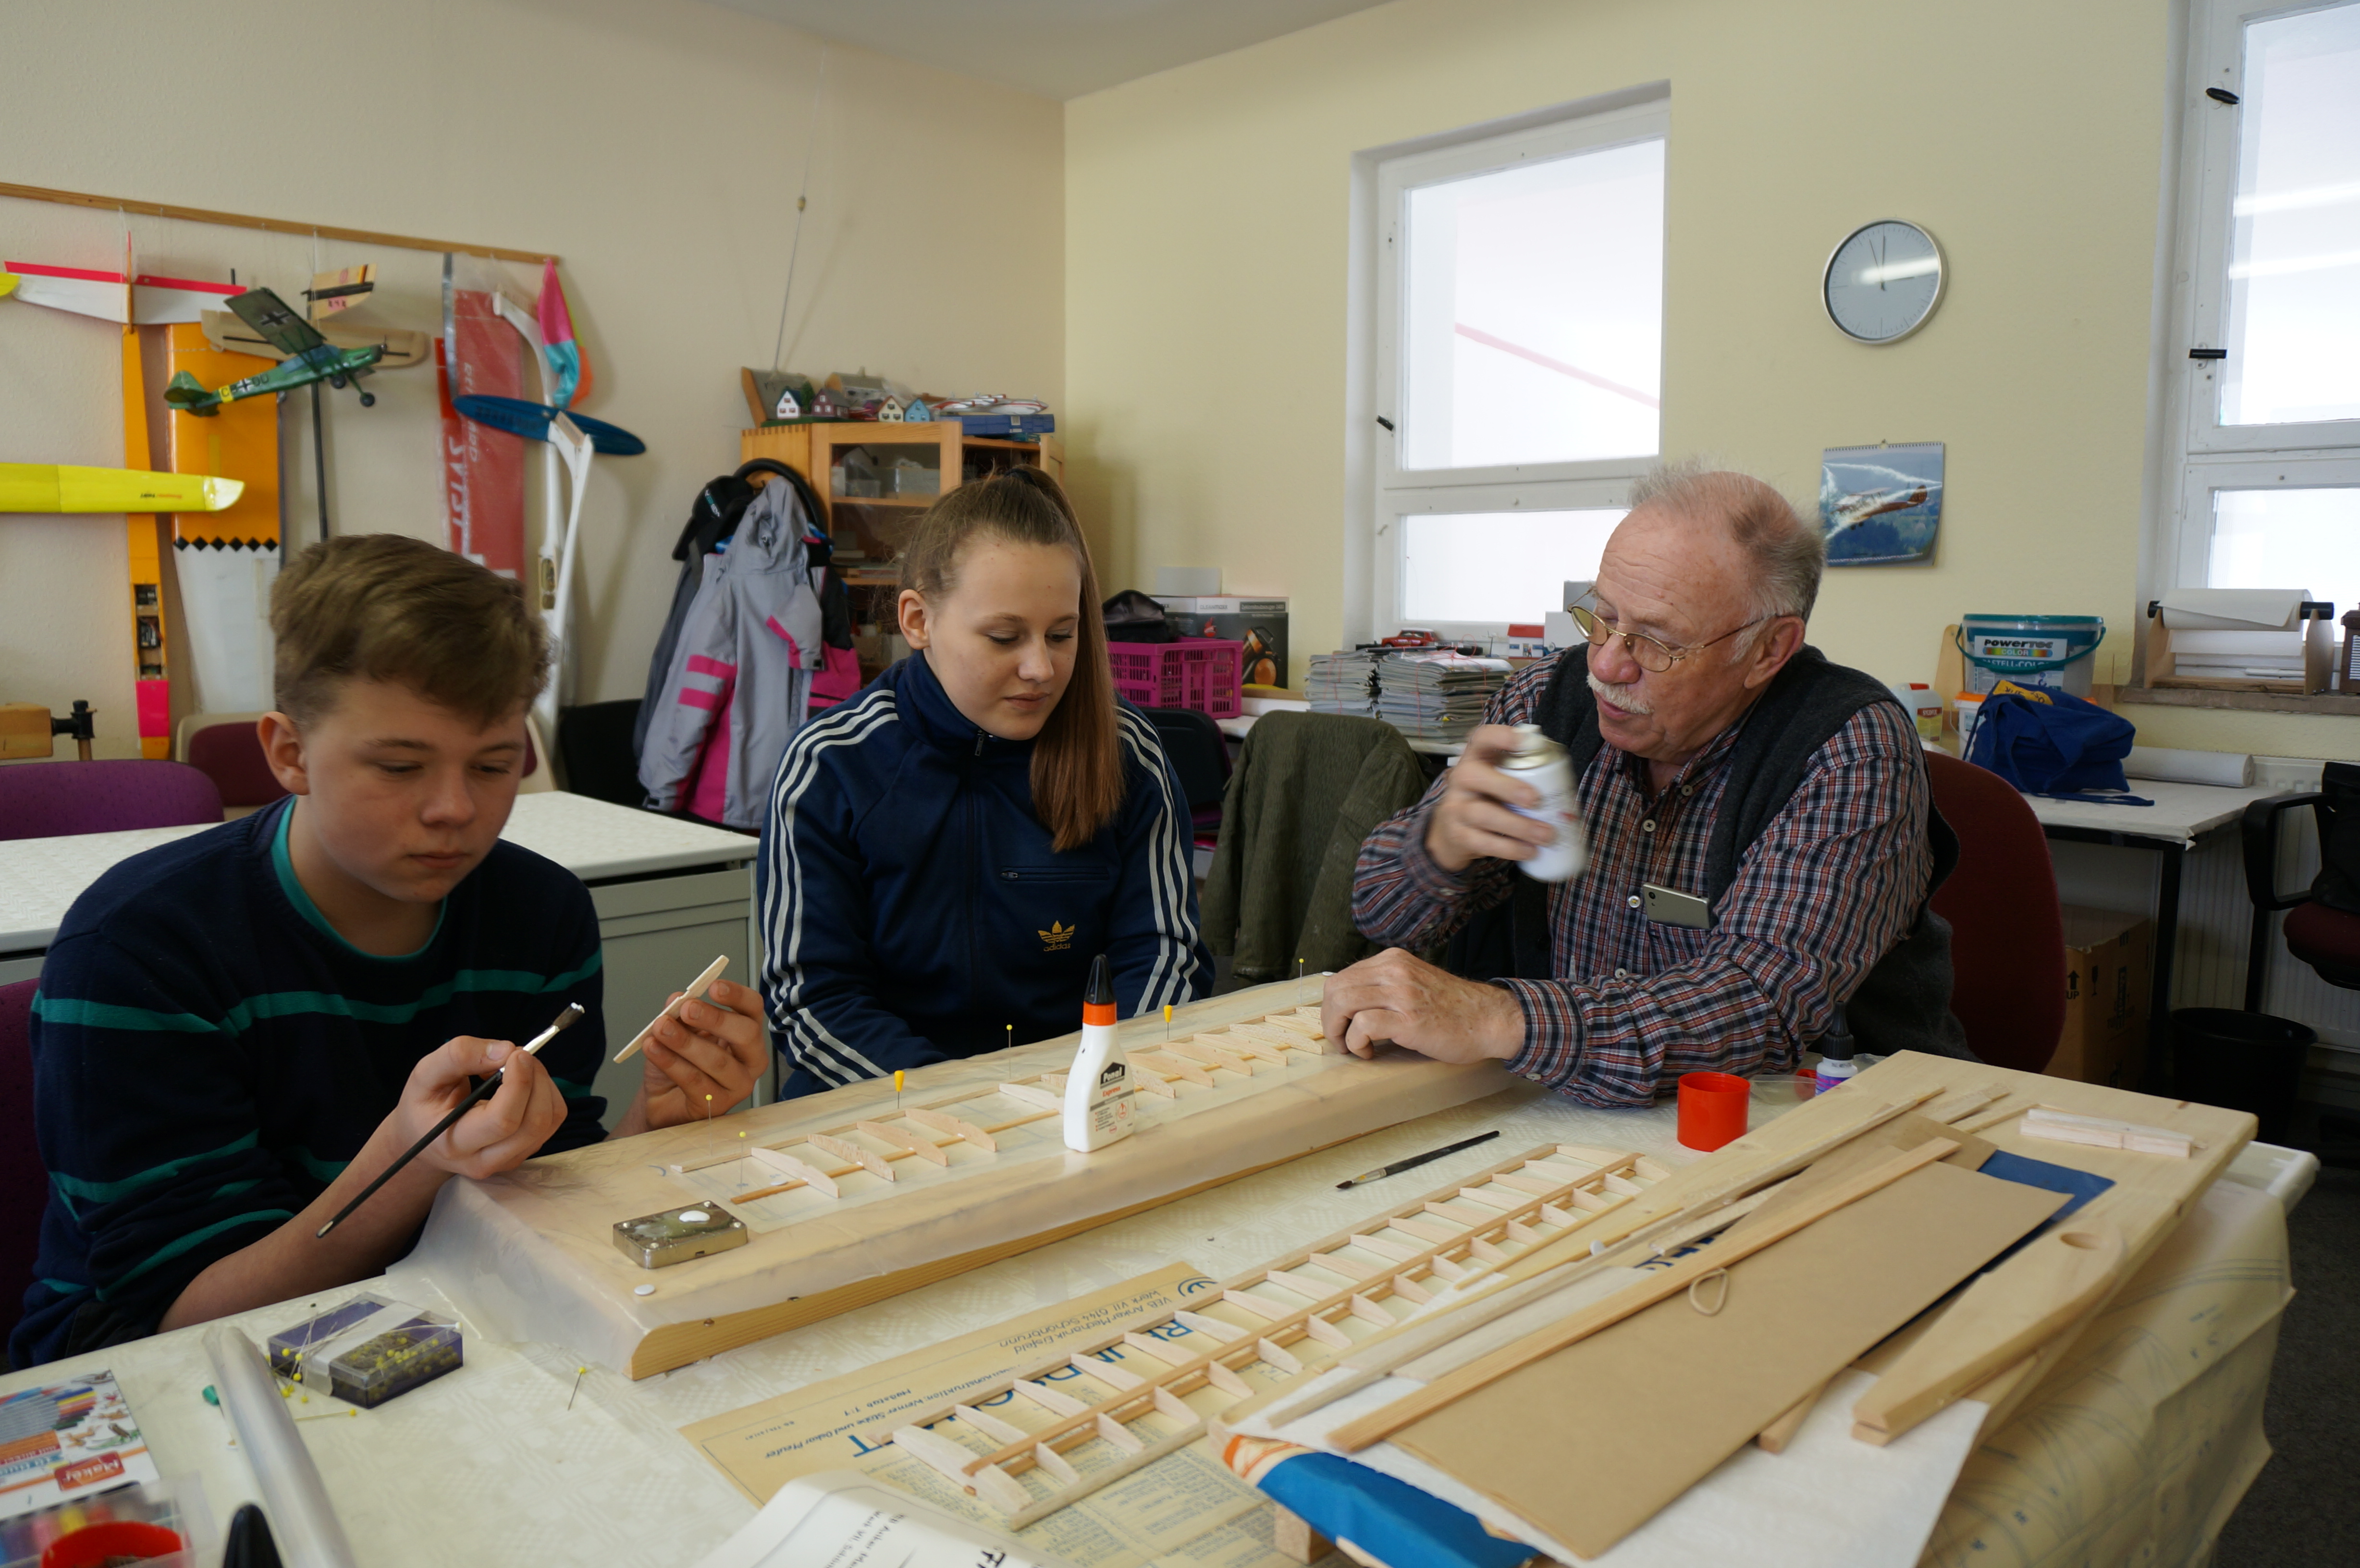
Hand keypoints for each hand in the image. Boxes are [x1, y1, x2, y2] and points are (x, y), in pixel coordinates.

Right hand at [394, 1035, 568, 1179]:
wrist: (425, 1140)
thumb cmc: (424, 1106)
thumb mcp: (425, 1074)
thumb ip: (458, 1056)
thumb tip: (505, 1050)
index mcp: (454, 1144)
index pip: (503, 1121)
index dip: (519, 1083)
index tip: (517, 1053)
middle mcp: (485, 1160)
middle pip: (534, 1123)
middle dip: (536, 1079)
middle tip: (519, 1054)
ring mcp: (508, 1159)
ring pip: (549, 1121)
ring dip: (544, 1083)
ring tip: (518, 1066)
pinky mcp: (525, 1151)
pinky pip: (552, 1120)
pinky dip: (546, 1092)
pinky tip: (522, 1083)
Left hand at [634, 977, 768, 1129]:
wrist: (664, 1101)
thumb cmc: (680, 1064)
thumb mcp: (679, 1031)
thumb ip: (680, 1014)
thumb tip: (677, 998)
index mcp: (747, 1034)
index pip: (753, 1008)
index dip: (737, 995)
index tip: (714, 986)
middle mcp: (751, 1059)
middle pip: (746, 1034)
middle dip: (715, 1019)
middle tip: (687, 1009)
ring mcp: (738, 1085)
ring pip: (717, 1060)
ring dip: (685, 1042)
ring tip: (660, 1028)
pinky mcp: (718, 1106)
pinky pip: (695, 1082)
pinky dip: (671, 1063)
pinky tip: (653, 1049)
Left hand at [1320, 948, 1524, 1063]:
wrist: (1490, 1019)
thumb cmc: (1453, 1009)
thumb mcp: (1414, 983)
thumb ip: (1386, 985)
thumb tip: (1351, 1004)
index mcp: (1393, 960)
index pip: (1342, 977)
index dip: (1331, 1005)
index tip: (1339, 1024)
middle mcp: (1394, 970)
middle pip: (1335, 988)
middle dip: (1328, 1019)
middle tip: (1339, 1040)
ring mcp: (1401, 993)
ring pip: (1343, 1003)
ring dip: (1337, 1031)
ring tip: (1350, 1047)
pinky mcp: (1408, 1019)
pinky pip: (1362, 1025)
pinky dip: (1356, 1043)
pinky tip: (1369, 1052)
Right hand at [1424, 724, 1555, 872]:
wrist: (1452, 830)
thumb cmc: (1488, 798)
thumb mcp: (1498, 779)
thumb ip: (1521, 773)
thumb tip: (1565, 784)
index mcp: (1475, 758)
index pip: (1481, 738)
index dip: (1500, 737)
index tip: (1525, 742)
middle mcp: (1461, 779)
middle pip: (1476, 777)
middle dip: (1508, 788)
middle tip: (1536, 800)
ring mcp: (1456, 808)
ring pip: (1483, 814)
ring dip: (1519, 826)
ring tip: (1546, 835)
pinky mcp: (1459, 835)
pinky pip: (1483, 842)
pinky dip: (1510, 848)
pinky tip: (1530, 851)